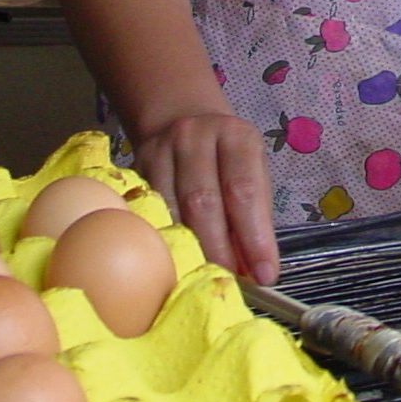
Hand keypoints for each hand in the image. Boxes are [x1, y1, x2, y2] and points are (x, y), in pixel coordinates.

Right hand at [132, 111, 278, 284]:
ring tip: (203, 278)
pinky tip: (175, 262)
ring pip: (171, 211)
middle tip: (229, 281)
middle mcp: (196, 138)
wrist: (184, 119)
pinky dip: (164, 241)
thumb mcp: (252, 171)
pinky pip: (149, 212)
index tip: (264, 274)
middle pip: (203, 202)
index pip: (245, 191)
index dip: (254, 237)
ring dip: (189, 251)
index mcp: (236, 137)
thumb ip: (254, 214)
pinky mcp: (136, 167)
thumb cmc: (228, 157)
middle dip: (218, 250)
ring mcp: (161, 151)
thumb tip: (252, 269)